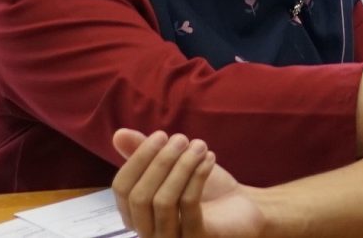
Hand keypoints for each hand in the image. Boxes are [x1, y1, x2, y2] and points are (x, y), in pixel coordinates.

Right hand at [110, 130, 265, 237]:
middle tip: (182, 138)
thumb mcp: (174, 167)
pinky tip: (209, 158)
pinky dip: (197, 175)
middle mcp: (150, 234)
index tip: (161, 135)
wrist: (245, 211)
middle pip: (139, 197)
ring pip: (163, 201)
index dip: (138, 158)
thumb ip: (144, 153)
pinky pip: (188, 205)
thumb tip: (118, 134)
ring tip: (199, 145)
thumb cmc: (206, 191)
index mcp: (138, 217)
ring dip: (181, 166)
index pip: (121, 189)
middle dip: (160, 161)